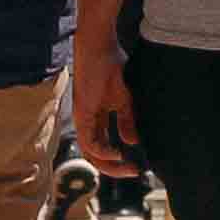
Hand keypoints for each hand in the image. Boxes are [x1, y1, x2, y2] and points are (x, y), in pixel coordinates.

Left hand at [72, 40, 136, 174]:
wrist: (100, 47)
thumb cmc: (112, 66)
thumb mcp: (124, 99)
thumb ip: (126, 120)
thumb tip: (132, 142)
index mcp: (97, 118)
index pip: (103, 147)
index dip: (118, 160)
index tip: (137, 166)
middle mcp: (88, 122)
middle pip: (96, 155)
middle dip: (114, 168)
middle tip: (133, 172)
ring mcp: (83, 119)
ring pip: (90, 153)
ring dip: (108, 163)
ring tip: (127, 166)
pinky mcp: (82, 114)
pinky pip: (88, 142)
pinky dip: (102, 151)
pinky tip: (117, 153)